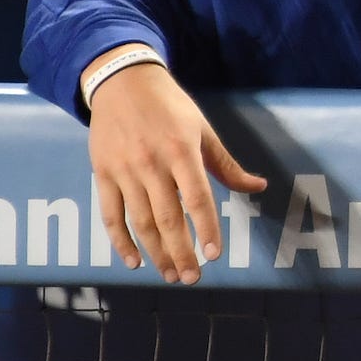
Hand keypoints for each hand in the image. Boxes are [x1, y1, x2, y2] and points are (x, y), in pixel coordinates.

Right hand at [85, 62, 266, 283]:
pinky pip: (110, 214)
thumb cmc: (170, 107)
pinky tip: (134, 261)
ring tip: (171, 275)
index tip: (215, 254)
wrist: (121, 82)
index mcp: (182, 152)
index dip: (207, 228)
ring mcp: (124, 171)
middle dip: (181, 252)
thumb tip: (258, 187)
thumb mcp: (203, 130)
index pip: (198, 198)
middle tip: (193, 277)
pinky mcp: (102, 174)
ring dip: (156, 252)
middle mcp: (152, 164)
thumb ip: (227, 164)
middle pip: (168, 218)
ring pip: (140, 222)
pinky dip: (120, 241)